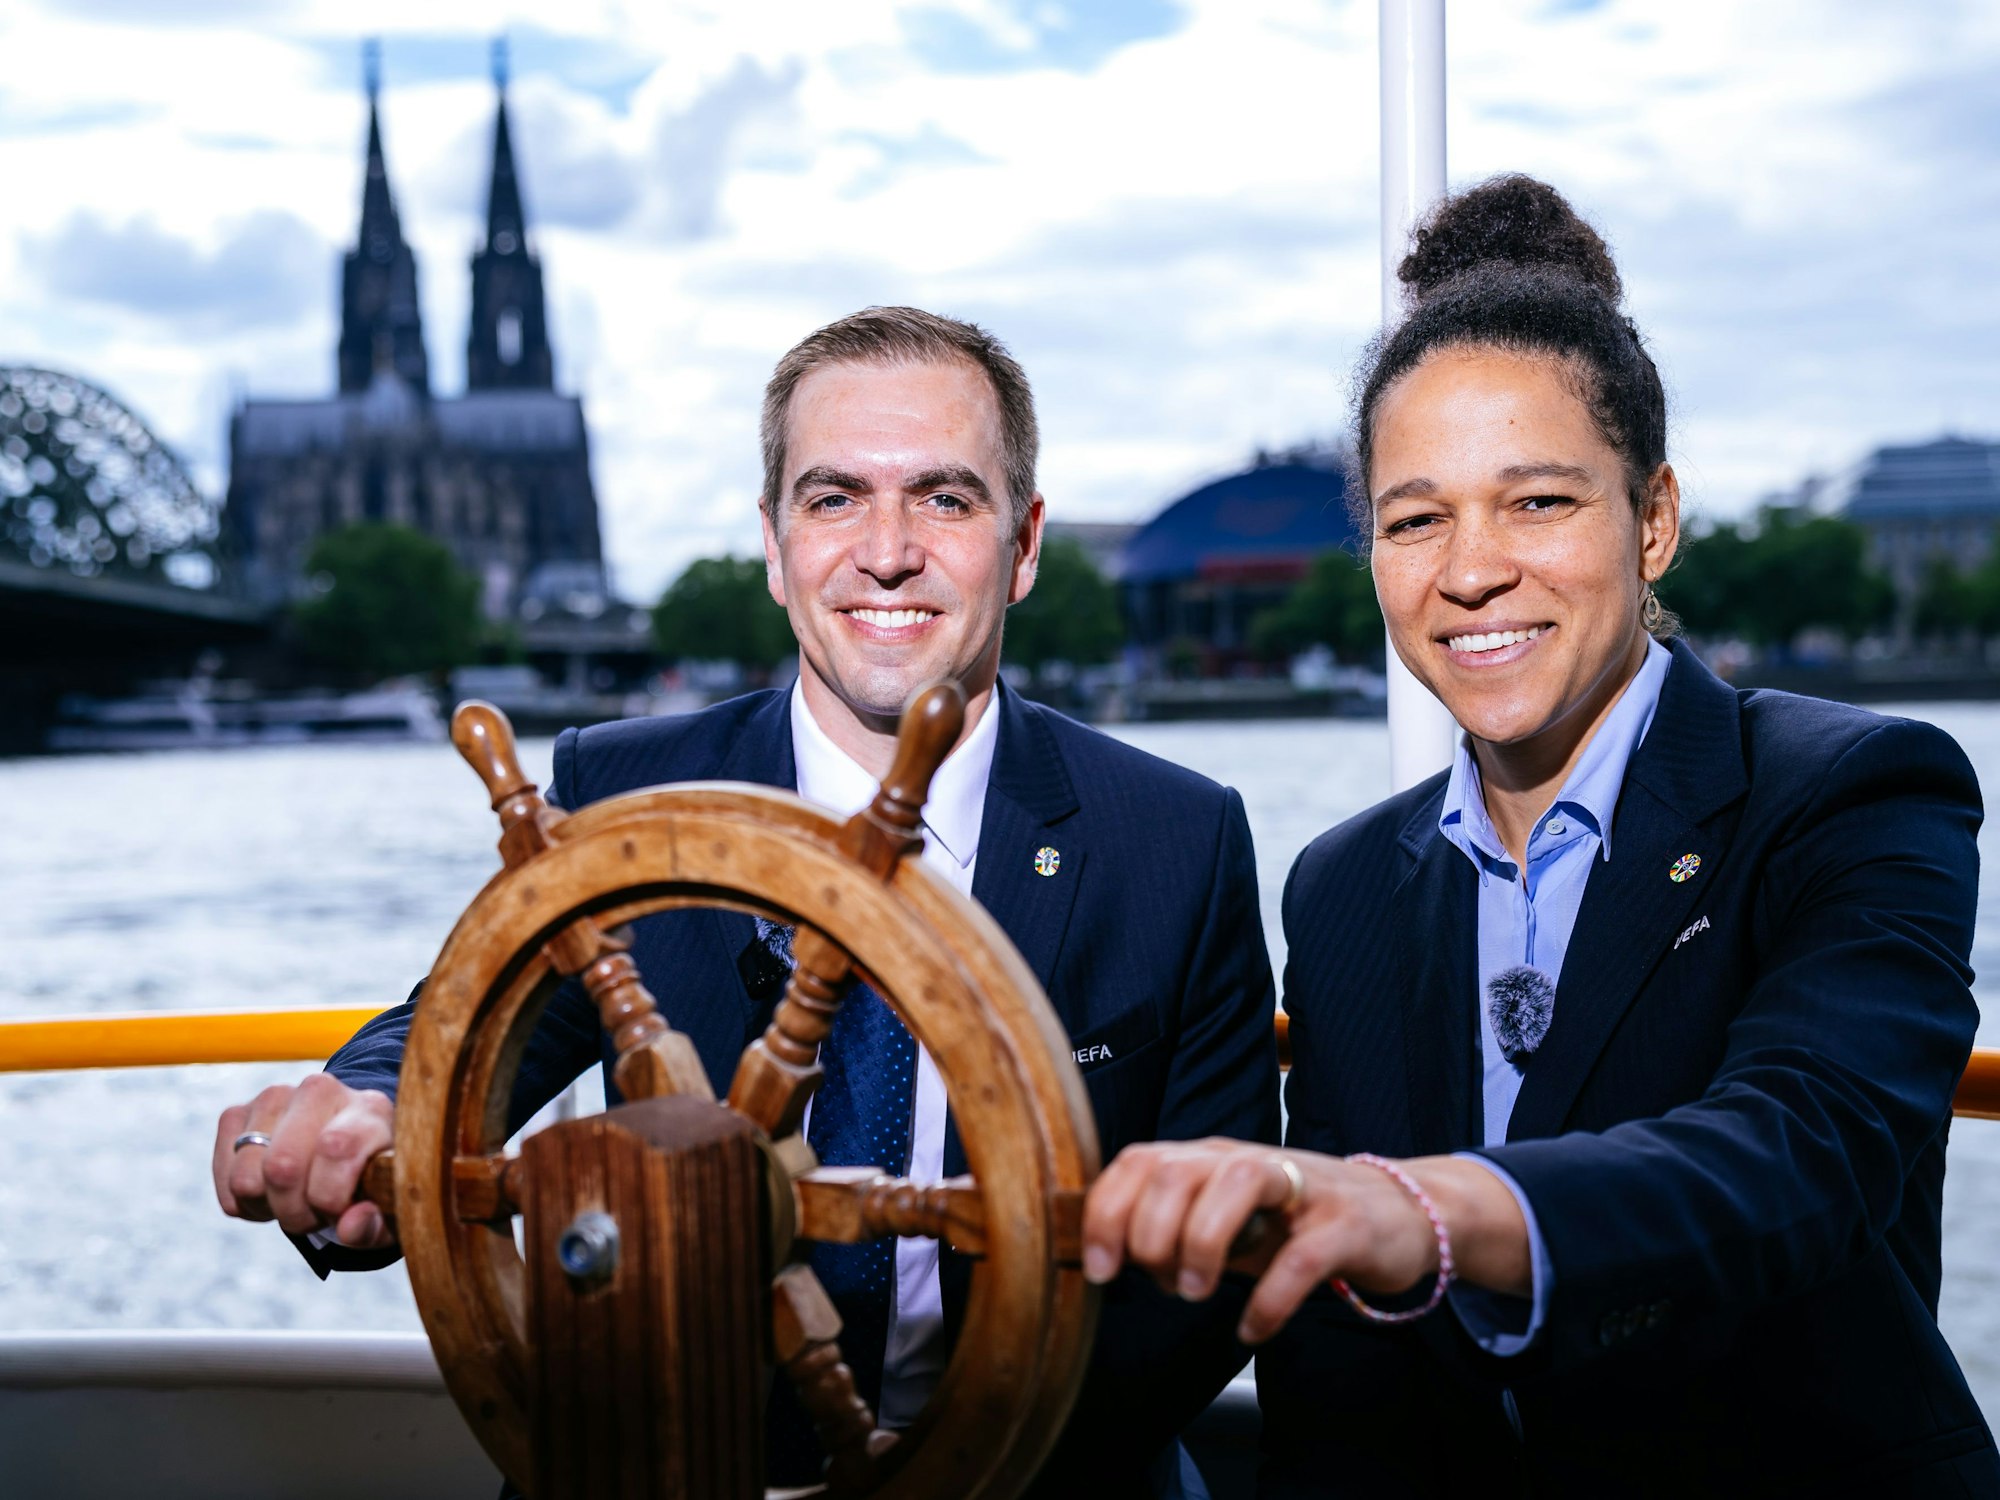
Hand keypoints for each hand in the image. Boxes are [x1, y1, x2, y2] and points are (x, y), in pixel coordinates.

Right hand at [213, 1074, 396, 1248]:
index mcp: (370, 1108)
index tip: (339, 1213)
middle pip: (282, 1166)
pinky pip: (225, 1181)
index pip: (336, 1147)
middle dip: (295, 1211)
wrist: (343, 1149)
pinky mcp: (236, 1113)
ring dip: (269, 1206)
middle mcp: (320, 1091)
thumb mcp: (385, 1208)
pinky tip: (272, 1189)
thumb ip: (374, 1224)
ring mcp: (273, 1097)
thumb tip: (349, 1226)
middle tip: (315, 1213)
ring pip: (247, 1178)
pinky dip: (245, 1201)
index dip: (330, 1198)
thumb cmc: (369, 1182)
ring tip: (296, 1198)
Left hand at [1081, 1139, 1508, 1344]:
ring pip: (1237, 1183)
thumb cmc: (1294, 1222)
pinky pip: (1301, 1257)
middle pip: (1176, 1169)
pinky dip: (1269, 1298)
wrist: (1396, 1214)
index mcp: (1209, 1160)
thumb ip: (1169, 1232)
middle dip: (1150, 1231)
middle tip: (1160, 1283)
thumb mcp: (1223, 1222)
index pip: (1139, 1161)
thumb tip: (1107, 1262)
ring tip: (1196, 1293)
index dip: (1107, 1212)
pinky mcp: (1344, 1223)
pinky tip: (1254, 1328)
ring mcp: (1300, 1187)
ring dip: (1202, 1242)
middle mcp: (1247, 1162)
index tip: (1098, 1269)